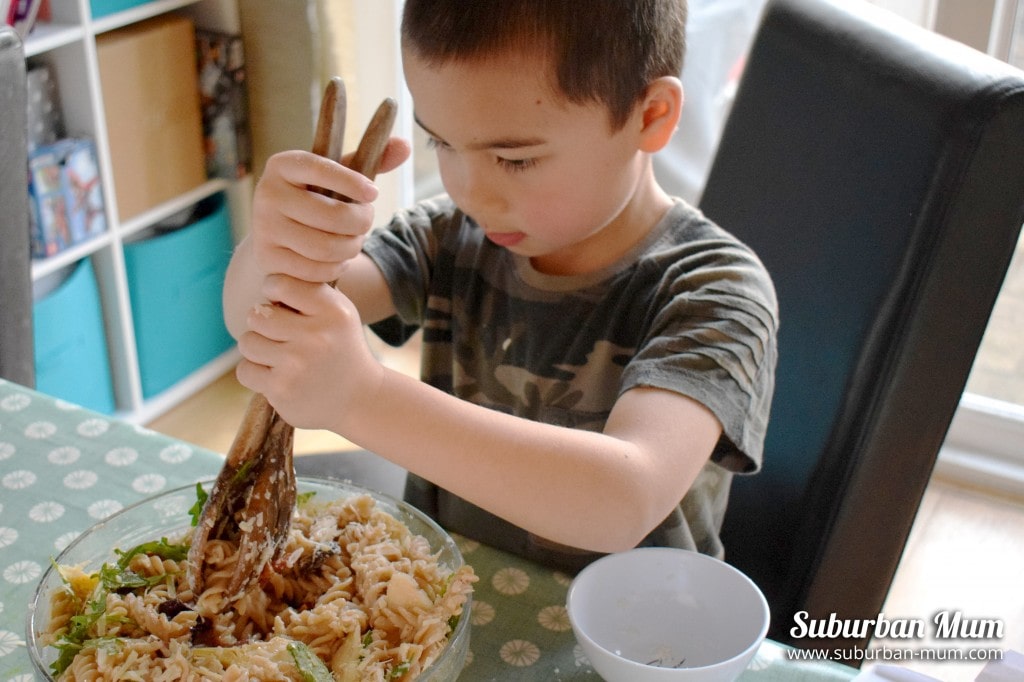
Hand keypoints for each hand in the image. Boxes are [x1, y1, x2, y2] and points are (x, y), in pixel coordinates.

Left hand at [234, 274, 383, 431]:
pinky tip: (277, 376)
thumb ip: (308, 292)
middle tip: (282, 336)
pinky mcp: (282, 388)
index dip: (273, 291)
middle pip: (257, 315)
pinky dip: (256, 374)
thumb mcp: (338, 314)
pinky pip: (245, 370)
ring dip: (258, 350)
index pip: (279, 284)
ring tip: (280, 357)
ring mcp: (297, 363)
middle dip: (264, 325)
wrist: (359, 399)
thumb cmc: (340, 348)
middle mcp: (317, 335)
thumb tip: (267, 282)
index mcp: (333, 311)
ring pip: (247, 342)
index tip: (283, 305)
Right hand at [250, 138, 410, 283]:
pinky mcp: (268, 259)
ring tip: (354, 241)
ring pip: (326, 247)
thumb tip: (404, 145)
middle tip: (366, 222)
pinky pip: (315, 270)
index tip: (374, 193)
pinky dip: (335, 267)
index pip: (321, 168)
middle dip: (361, 223)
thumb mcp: (337, 177)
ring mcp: (264, 228)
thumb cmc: (316, 198)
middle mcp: (267, 193)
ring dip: (351, 248)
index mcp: (283, 165)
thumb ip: (370, 159)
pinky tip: (336, 259)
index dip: (352, 182)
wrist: (277, 235)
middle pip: (332, 215)